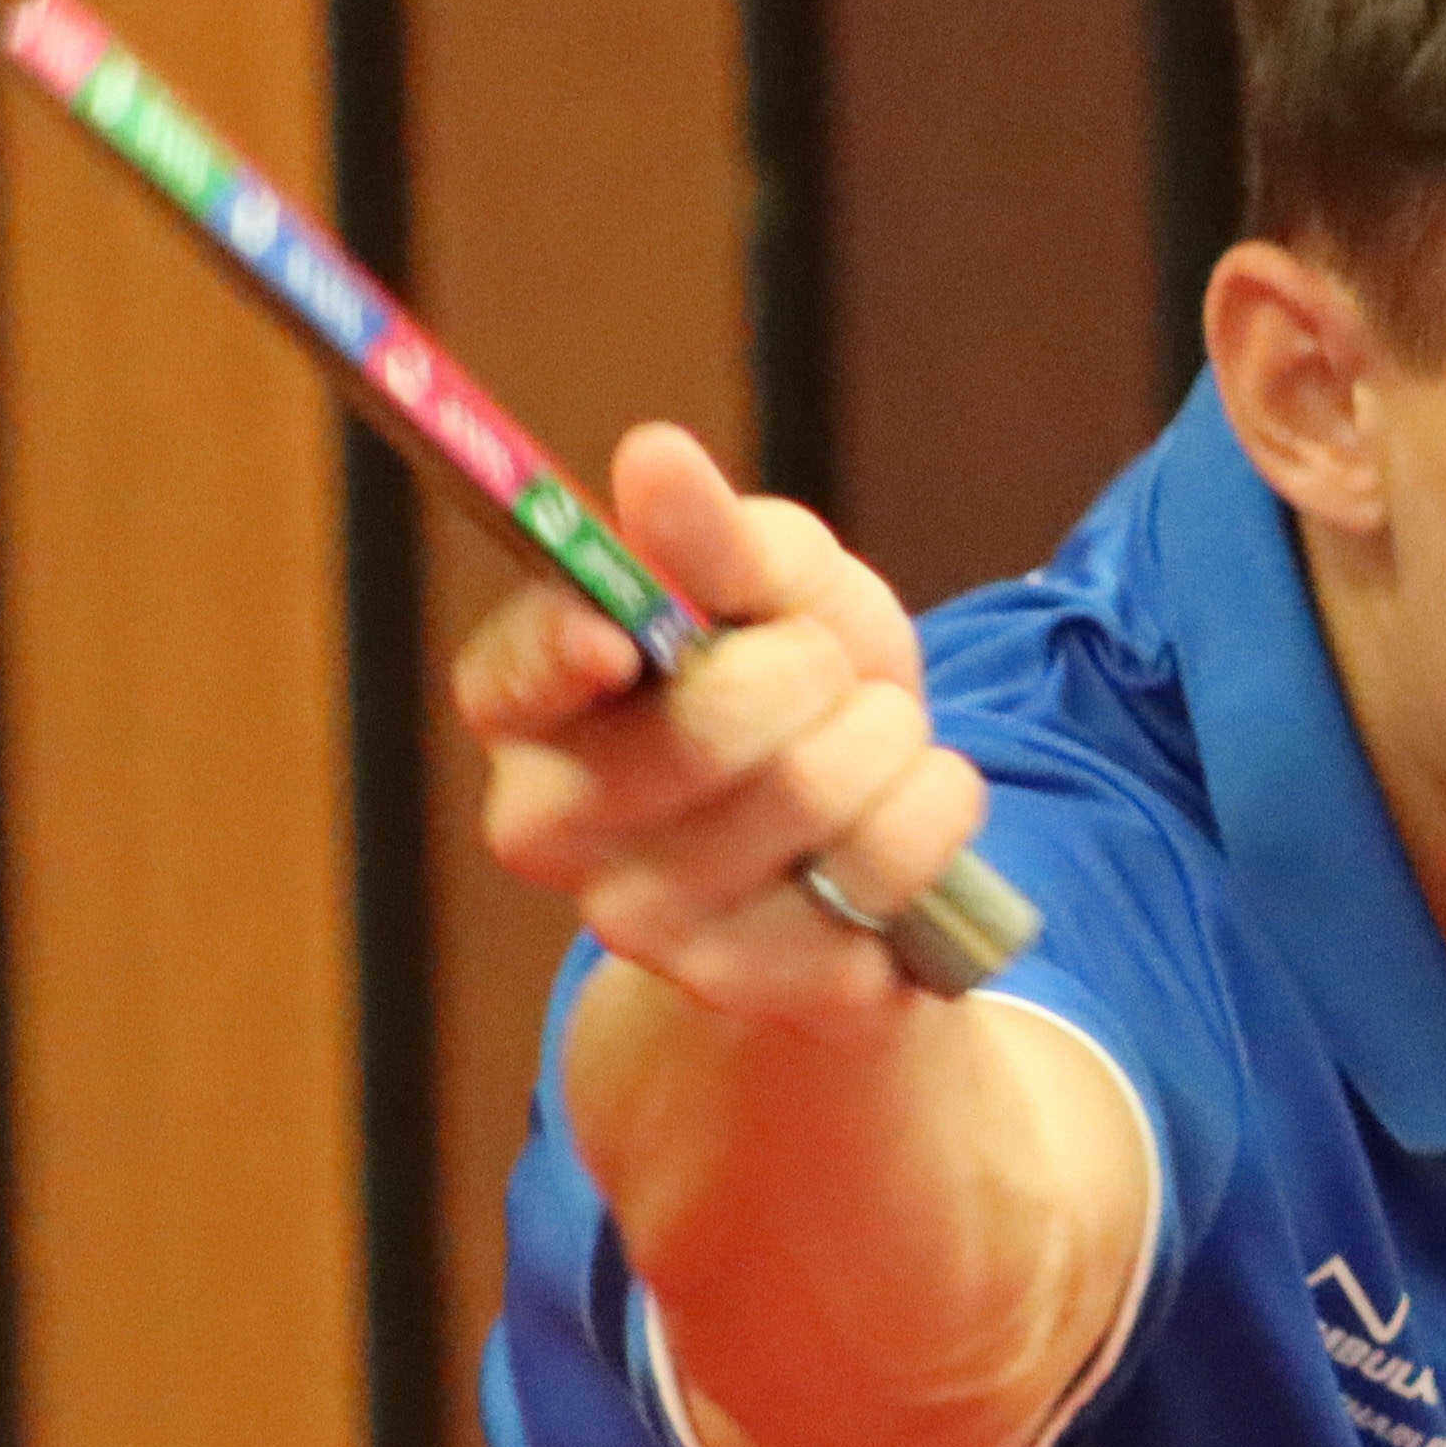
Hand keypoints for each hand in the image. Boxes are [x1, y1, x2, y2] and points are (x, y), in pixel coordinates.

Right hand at [458, 423, 995, 1047]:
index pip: (510, 680)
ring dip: (889, 738)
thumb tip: (652, 456)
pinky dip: (934, 815)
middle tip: (828, 670)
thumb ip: (712, 534)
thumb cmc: (798, 686)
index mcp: (529, 708)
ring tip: (873, 741)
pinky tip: (901, 822)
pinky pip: (889, 873)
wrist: (874, 844)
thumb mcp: (773, 584)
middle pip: (706, 731)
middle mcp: (555, 829)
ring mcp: (649, 928)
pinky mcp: (756, 990)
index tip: (621, 634)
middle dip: (815, 669)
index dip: (563, 652)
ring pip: (813, 797)